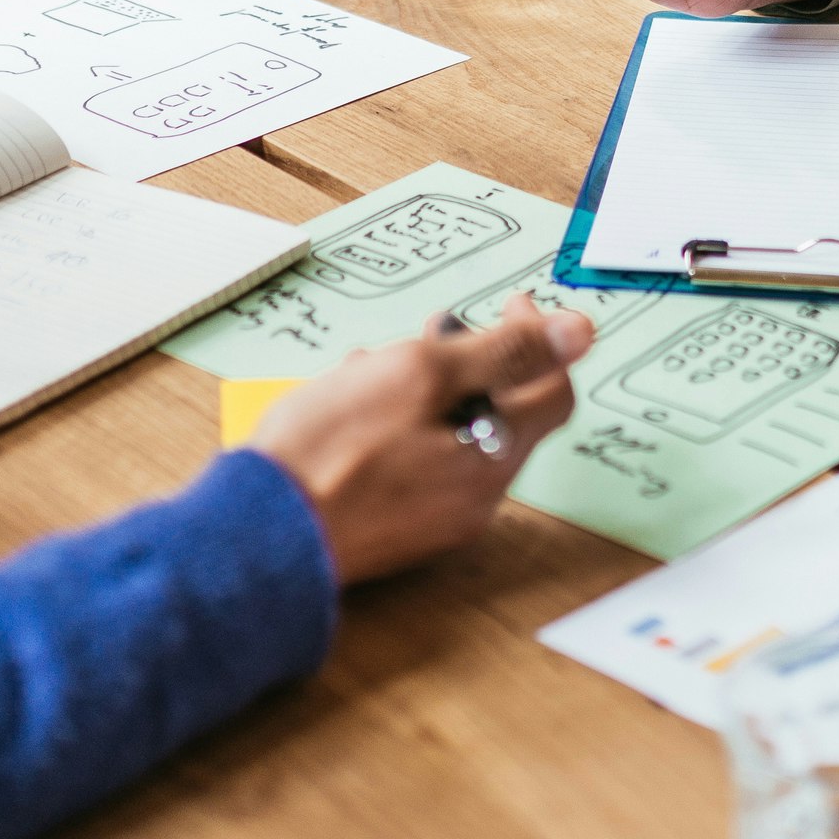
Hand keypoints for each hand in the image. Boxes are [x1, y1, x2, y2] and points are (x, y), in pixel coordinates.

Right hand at [253, 295, 593, 582]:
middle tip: (429, 332)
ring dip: (429, 391)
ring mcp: (435, 522)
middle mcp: (476, 499)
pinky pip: (422, 467)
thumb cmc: (331, 450)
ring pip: (456, 437)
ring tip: (374, 365)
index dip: (540, 340)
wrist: (259, 534)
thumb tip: (580, 333)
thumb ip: (504, 352)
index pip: (553, 393)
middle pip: (503, 414)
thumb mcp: (421, 375)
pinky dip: (403, 428)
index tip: (507, 303)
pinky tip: (354, 406)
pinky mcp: (395, 532)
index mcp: (493, 458)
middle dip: (472, 362)